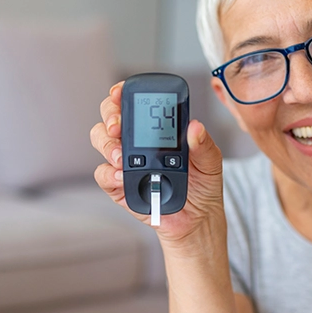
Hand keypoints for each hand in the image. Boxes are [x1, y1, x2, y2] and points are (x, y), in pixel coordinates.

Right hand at [90, 81, 224, 243]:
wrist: (197, 220)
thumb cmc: (202, 186)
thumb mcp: (210, 162)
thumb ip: (204, 144)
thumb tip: (195, 127)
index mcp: (156, 129)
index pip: (134, 104)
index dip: (122, 94)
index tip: (119, 92)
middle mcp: (137, 142)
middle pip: (110, 117)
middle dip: (109, 116)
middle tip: (117, 126)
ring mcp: (125, 162)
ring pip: (100, 140)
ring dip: (107, 144)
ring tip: (121, 156)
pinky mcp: (119, 186)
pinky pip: (103, 174)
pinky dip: (109, 173)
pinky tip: (122, 175)